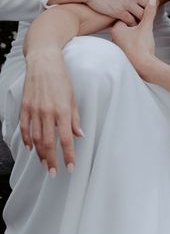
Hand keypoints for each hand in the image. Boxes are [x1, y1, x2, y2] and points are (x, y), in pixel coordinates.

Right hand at [20, 50, 82, 174]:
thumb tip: (80, 136)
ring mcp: (34, 110)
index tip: (70, 168)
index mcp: (62, 110)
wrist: (44, 61)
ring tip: (45, 164)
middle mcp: (47, 112)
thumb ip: (75, 118)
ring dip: (40, 154)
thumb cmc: (61, 78)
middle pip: (48, 143)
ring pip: (36, 138)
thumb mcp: (72, 97)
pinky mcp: (25, 106)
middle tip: (54, 173)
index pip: (66, 139)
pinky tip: (30, 148)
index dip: (68, 155)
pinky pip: (25, 127)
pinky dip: (27, 140)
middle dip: (52, 160)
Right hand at [54, 0, 155, 25]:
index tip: (146, 7)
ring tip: (135, 23)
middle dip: (148, 13)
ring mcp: (127, 2)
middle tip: (143, 17)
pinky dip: (130, 24)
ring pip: (142, 15)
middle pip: (150, 6)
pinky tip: (126, 25)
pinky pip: (131, 21)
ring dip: (140, 20)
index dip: (151, 3)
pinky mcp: (119, 11)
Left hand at [111, 0, 158, 77]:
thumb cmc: (143, 47)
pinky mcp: (123, 53)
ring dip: (135, 34)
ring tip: (143, 39)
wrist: (144, 66)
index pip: (125, 16)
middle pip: (126, 25)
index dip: (136, 16)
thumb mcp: (146, 27)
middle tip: (143, 30)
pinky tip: (141, 46)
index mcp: (116, 29)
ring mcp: (118, 46)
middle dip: (135, 25)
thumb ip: (149, 12)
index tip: (142, 21)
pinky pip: (129, 43)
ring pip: (128, 35)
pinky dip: (134, 42)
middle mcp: (114, 37)